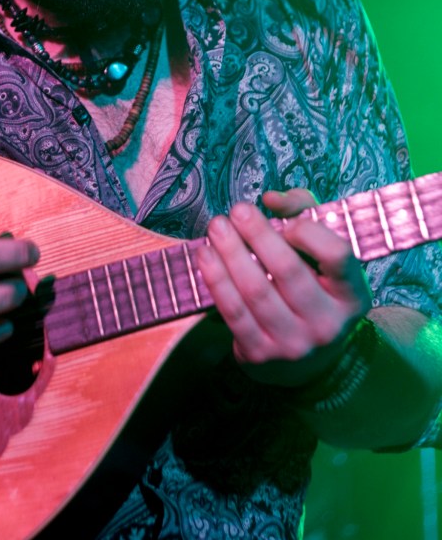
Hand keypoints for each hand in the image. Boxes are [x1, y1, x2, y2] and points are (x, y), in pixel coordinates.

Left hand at [196, 188, 372, 387]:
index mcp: (352, 295)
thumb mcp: (321, 253)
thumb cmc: (313, 288)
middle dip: (257, 234)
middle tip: (237, 210)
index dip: (310, 233)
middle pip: (288, 270)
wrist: (308, 360)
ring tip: (217, 227)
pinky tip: (206, 255)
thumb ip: (303, 213)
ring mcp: (294, 344)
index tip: (288, 222)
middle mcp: (327, 324)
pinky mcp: (261, 355)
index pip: (337, 256)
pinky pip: (233, 312)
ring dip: (230, 252)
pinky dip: (216, 280)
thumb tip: (271, 198)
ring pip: (256, 290)